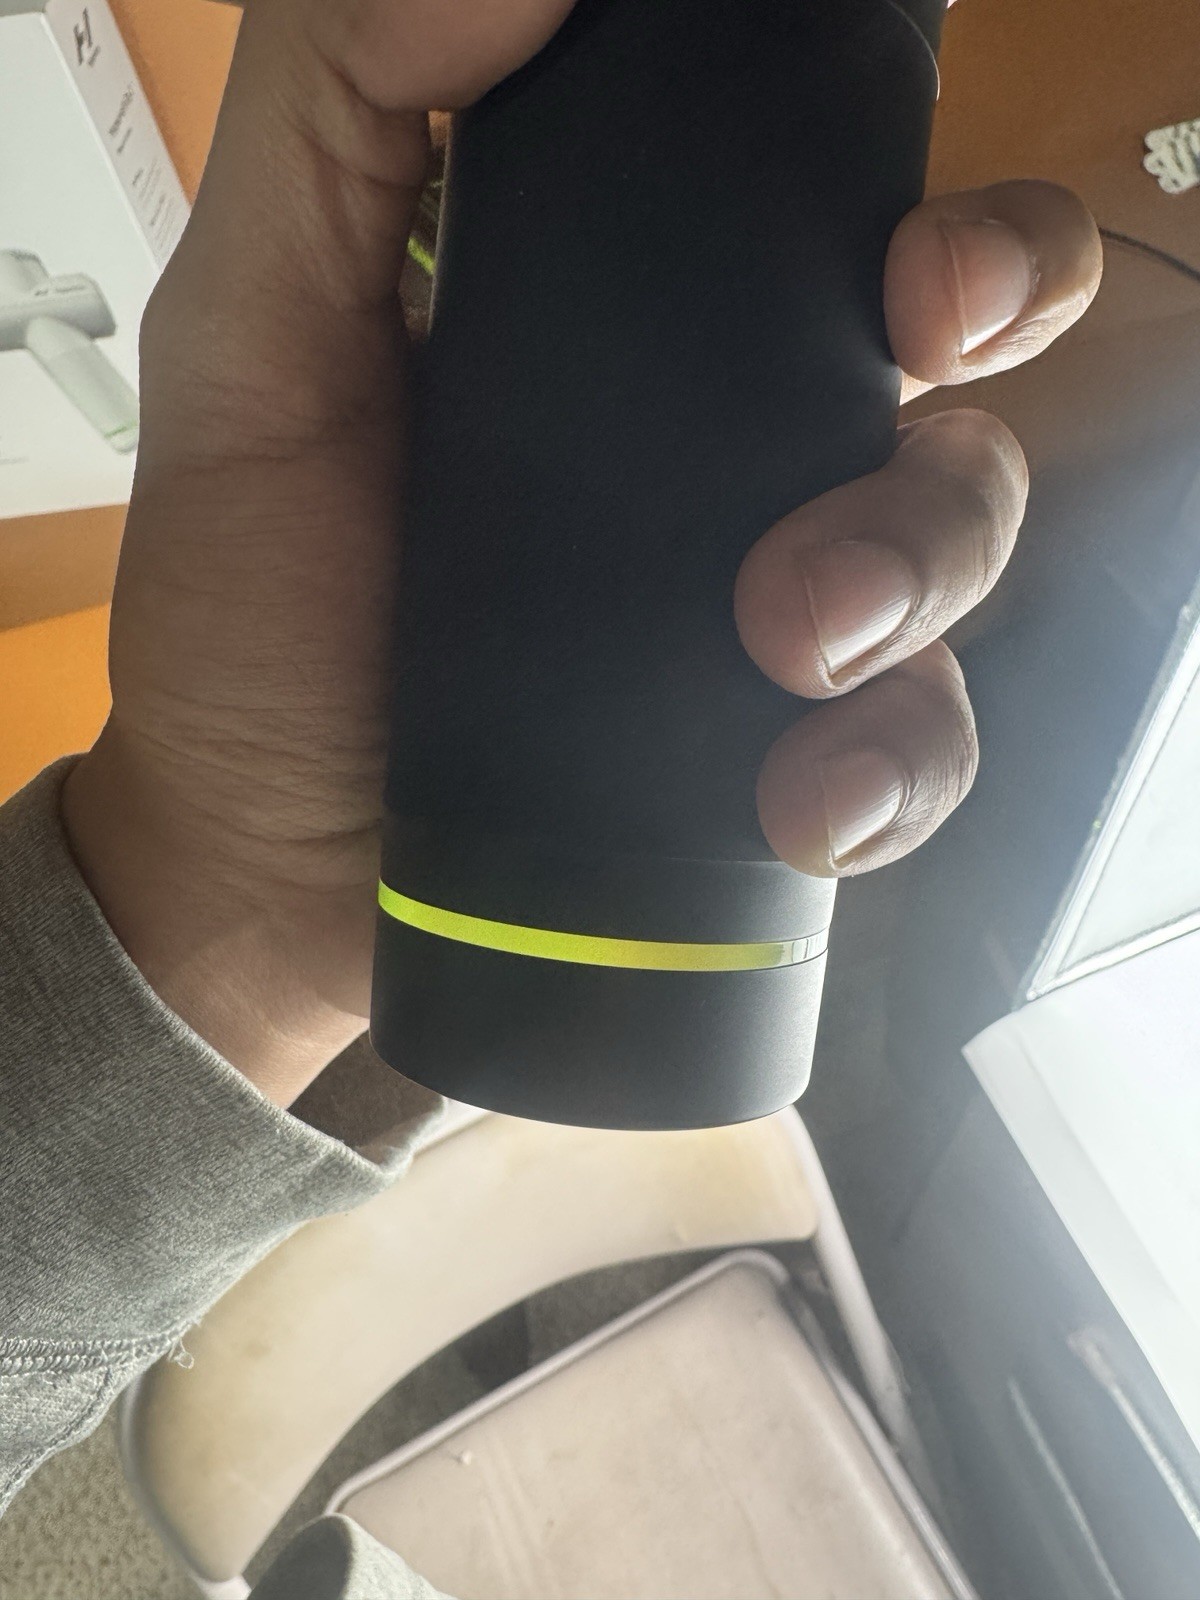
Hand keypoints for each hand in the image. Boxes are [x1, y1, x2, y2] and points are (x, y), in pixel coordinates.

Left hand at [63, 0, 1100, 1105]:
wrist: (261, 867)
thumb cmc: (253, 615)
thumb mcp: (253, 338)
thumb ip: (344, 115)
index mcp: (636, 337)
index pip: (830, 222)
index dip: (914, 199)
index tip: (896, 235)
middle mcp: (734, 462)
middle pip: (954, 355)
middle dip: (987, 322)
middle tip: (909, 357)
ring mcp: (776, 618)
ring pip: (959, 540)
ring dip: (919, 566)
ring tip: (793, 635)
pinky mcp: (782, 765)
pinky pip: (914, 747)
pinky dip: (890, 766)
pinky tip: (804, 794)